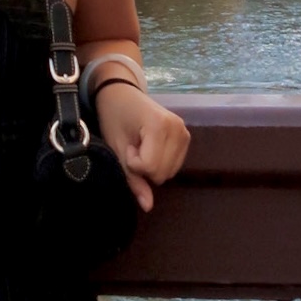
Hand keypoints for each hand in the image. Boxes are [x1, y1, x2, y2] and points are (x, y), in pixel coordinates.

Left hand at [95, 84, 189, 210]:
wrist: (120, 93)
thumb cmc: (114, 117)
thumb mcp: (116, 147)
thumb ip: (133, 178)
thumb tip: (148, 207)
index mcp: (160, 125)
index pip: (150, 167)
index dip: (134, 163)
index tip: (127, 145)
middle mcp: (178, 128)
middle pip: (162, 173)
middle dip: (144, 167)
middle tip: (133, 145)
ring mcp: (185, 132)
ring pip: (170, 172)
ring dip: (152, 166)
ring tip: (141, 145)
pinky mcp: (186, 136)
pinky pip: (174, 165)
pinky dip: (160, 162)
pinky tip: (150, 146)